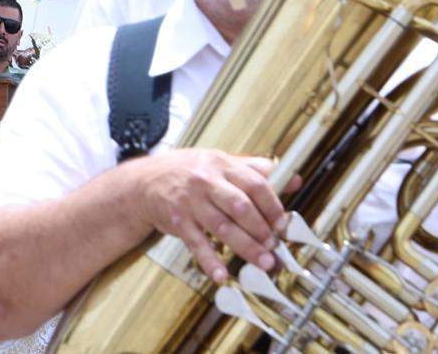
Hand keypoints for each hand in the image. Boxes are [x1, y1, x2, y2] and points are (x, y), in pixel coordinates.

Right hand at [133, 148, 289, 285]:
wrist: (145, 181)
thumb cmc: (188, 172)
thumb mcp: (220, 162)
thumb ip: (255, 169)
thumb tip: (292, 178)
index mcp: (221, 164)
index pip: (254, 184)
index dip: (273, 206)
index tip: (283, 224)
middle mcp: (206, 181)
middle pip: (240, 206)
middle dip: (262, 230)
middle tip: (275, 247)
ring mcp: (190, 202)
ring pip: (222, 227)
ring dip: (246, 248)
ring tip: (263, 263)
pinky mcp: (178, 221)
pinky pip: (196, 243)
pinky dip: (209, 261)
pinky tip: (221, 274)